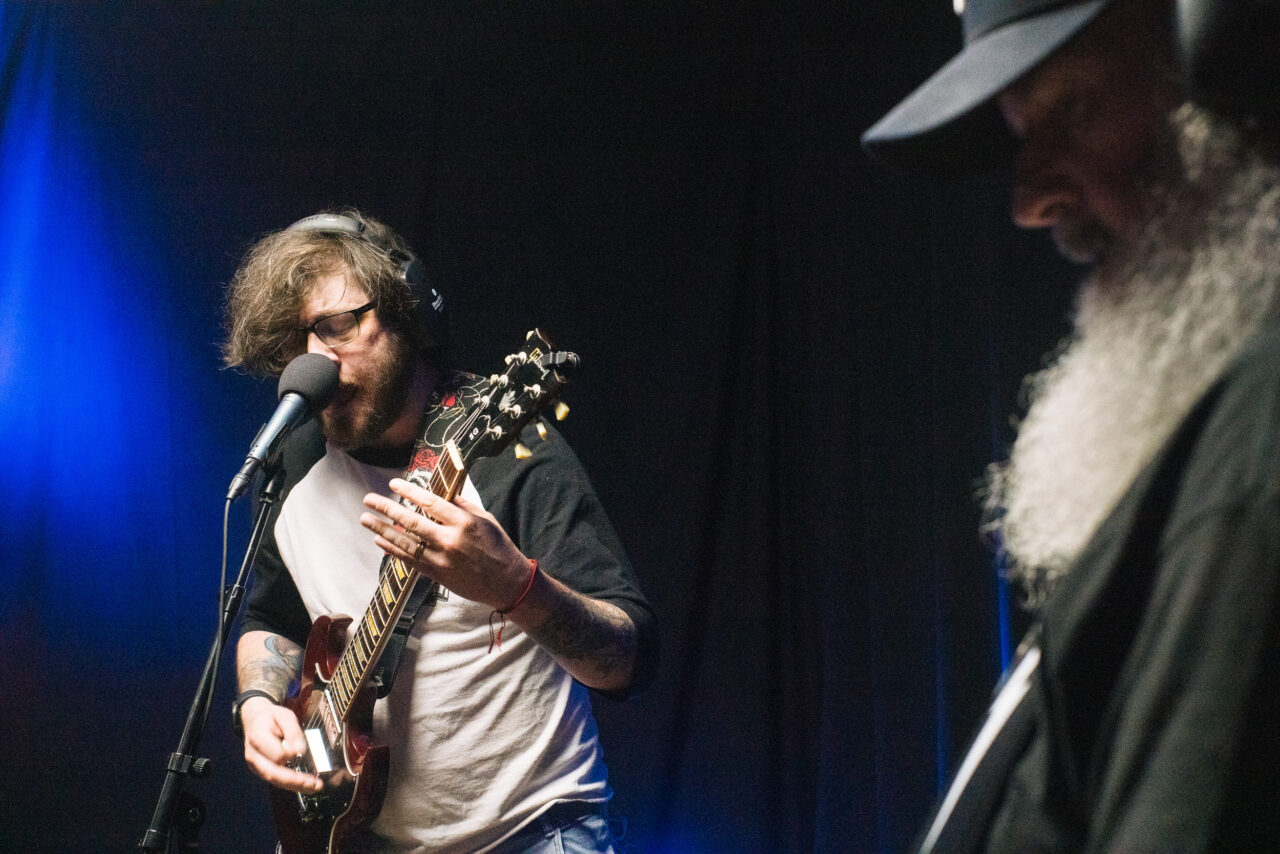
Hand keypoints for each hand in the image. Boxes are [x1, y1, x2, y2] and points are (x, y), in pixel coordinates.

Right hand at [240, 696, 322, 793]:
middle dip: (295, 781)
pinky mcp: (260, 770)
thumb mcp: (285, 715)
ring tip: (314, 787)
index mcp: (257, 738)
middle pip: (273, 774)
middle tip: (315, 783)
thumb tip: (299, 750)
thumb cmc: (271, 717)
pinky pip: (276, 780)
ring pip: (274, 780)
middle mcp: (253, 755)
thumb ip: (293, 732)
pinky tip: (305, 785)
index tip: (301, 749)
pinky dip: (291, 784)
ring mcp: (255, 765)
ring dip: (295, 786)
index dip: (291, 754)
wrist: (255, 718)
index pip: (277, 755)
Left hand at [360, 477, 532, 610]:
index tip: (393, 483)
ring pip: (405, 542)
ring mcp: (441, 559)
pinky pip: (409, 560)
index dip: (409, 492)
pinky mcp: (436, 575)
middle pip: (411, 522)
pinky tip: (380, 540)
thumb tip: (442, 493)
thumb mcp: (485, 519)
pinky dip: (393, 549)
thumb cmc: (499, 547)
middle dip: (386, 509)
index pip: (430, 502)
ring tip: (365, 519)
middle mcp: (450, 540)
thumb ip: (462, 506)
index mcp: (464, 522)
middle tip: (368, 500)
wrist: (506, 583)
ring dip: (382, 529)